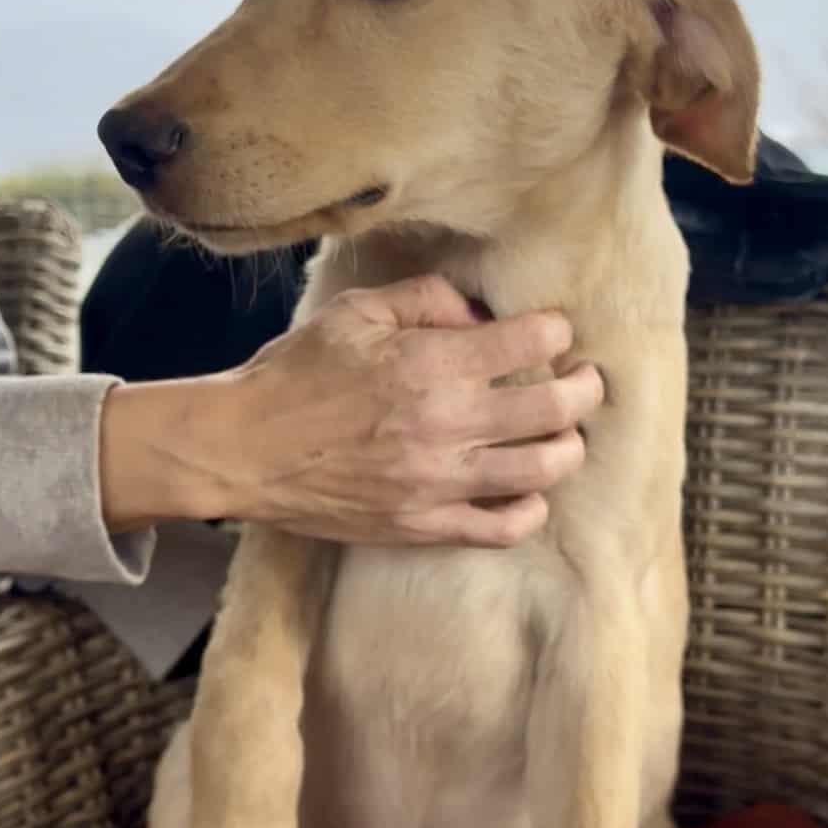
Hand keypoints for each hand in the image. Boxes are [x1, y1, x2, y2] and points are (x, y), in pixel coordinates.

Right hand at [100, 274, 603, 546]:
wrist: (242, 450)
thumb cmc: (295, 375)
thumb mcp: (356, 313)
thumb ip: (426, 300)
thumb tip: (480, 313)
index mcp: (431, 363)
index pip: (534, 340)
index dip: (554, 330)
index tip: (551, 332)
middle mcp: (446, 423)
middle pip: (557, 407)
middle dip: (584, 388)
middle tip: (584, 381)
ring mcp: (439, 481)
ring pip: (544, 469)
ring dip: (568, 448)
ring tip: (564, 435)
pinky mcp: (424, 523)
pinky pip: (502, 528)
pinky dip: (530, 511)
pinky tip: (529, 493)